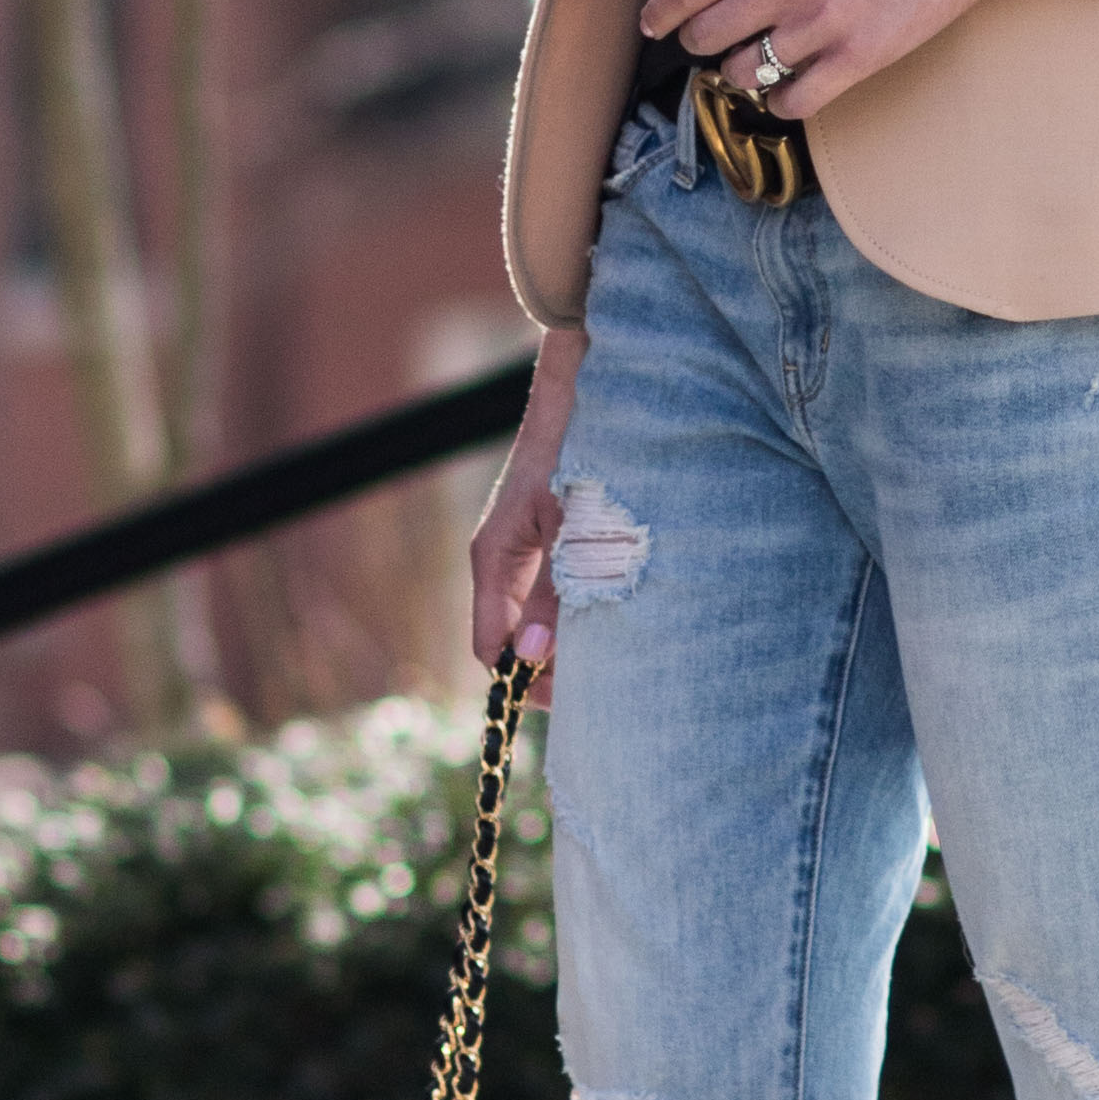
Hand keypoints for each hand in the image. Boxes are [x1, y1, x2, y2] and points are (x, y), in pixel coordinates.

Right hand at [469, 327, 581, 693]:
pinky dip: (573, 612)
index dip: (519, 683)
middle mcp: (500, 560)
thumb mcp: (571, 529)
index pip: (489, 647)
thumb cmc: (580, 454)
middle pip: (511, 638)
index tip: (562, 705)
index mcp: (493, 560)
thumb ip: (552, 593)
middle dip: (546, 669)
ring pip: (533, 616)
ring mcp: (521, 550)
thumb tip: (531, 659)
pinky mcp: (544, 538)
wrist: (583, 395)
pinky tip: (609, 618)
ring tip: (609, 660)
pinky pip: (550, 591)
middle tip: (595, 692)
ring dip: (565, 641)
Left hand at [639, 0, 1018, 118]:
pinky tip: (795, 87)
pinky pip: (791, 102)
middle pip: (708, 37)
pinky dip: (782, 101)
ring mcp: (822, 22)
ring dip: (747, 74)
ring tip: (768, 61)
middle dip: (706, 47)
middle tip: (721, 46)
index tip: (652, 27)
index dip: (662, 14)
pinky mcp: (856, 58)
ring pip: (744, 73)